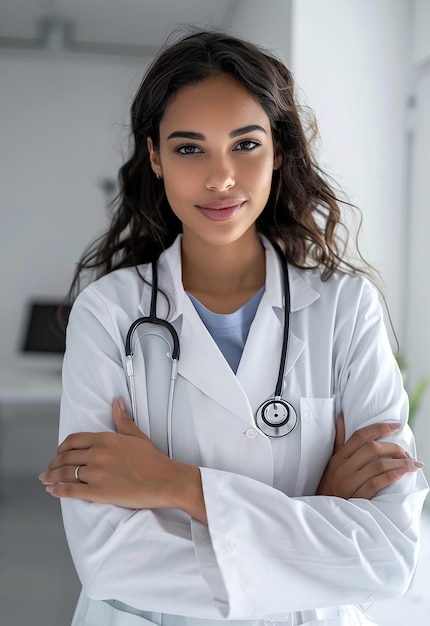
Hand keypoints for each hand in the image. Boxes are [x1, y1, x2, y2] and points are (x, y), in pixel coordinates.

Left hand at [39, 399, 206, 522]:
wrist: (166, 481)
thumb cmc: (154, 460)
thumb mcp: (137, 436)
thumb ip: (123, 419)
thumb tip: (117, 402)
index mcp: (105, 438)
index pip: (73, 440)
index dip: (62, 448)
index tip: (59, 453)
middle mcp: (98, 454)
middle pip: (66, 457)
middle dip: (54, 464)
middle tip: (49, 469)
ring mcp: (96, 473)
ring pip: (65, 473)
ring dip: (52, 477)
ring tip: (46, 480)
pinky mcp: (98, 492)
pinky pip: (71, 491)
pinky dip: (58, 491)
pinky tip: (52, 491)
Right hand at [316, 414, 423, 498]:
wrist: (322, 510)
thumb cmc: (330, 484)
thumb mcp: (332, 461)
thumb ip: (339, 439)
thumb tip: (341, 417)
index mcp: (339, 456)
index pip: (360, 435)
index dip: (379, 428)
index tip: (396, 425)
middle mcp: (344, 467)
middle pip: (372, 448)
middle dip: (393, 447)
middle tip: (407, 452)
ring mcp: (350, 482)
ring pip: (377, 466)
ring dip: (399, 462)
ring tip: (413, 463)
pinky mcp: (356, 497)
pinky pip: (376, 484)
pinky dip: (391, 476)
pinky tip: (402, 473)